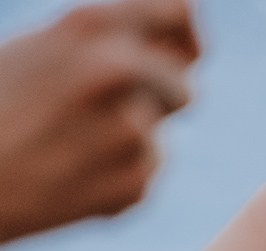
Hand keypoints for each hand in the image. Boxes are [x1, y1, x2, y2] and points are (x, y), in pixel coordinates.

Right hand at [0, 1, 198, 242]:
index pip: (179, 14)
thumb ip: (105, 41)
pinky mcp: (134, 184)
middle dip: (158, 101)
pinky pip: (146, 173)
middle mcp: (119, 70)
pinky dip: (119, 177)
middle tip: (110, 114)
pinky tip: (71, 176)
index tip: (183, 53)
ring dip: (130, 141)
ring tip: (72, 146)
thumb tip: (178, 45)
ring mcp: (131, 131)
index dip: (186, 35)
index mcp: (91, 24)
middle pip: (183, 87)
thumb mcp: (44, 48)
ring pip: (159, 134)